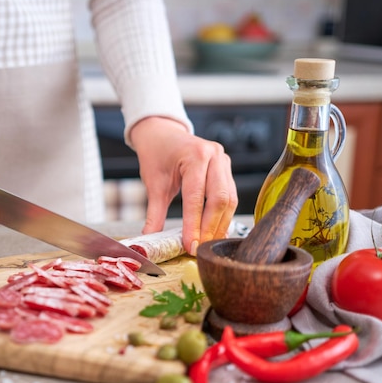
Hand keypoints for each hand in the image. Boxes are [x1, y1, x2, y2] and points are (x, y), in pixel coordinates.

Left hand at [130, 116, 237, 255]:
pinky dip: (223, 216)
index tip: (189, 245)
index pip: (196, 197)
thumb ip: (154, 214)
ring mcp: (224, 161)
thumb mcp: (153, 184)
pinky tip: (215, 231)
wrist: (162, 134)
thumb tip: (150, 239)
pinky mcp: (227, 169)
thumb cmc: (157, 155)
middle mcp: (214, 156)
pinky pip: (230, 196)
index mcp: (195, 155)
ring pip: (230, 199)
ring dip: (220, 225)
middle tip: (199, 248)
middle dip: (210, 227)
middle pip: (220, 199)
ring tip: (207, 244)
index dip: (193, 224)